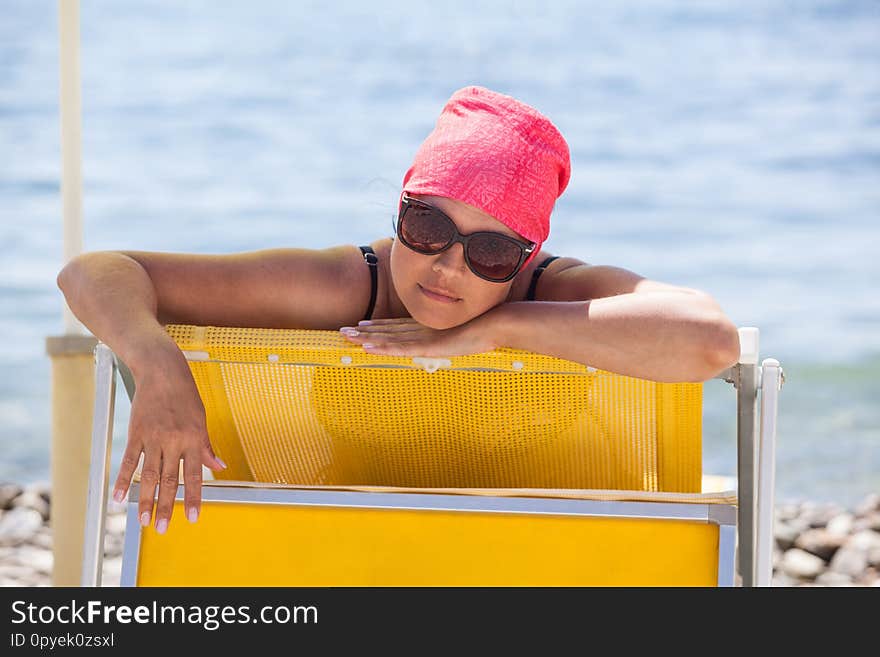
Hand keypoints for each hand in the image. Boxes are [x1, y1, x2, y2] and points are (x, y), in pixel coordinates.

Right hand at [112, 348, 225, 533]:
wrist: (162, 371)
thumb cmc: (186, 395)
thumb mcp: (202, 419)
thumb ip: (207, 446)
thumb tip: (219, 467)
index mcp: (194, 439)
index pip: (195, 476)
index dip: (194, 498)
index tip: (192, 518)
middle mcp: (174, 441)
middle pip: (169, 480)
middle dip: (166, 506)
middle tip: (161, 528)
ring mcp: (154, 438)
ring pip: (148, 475)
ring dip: (145, 500)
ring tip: (142, 521)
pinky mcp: (136, 433)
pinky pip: (129, 461)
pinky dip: (122, 481)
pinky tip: (118, 498)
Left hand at [338, 314, 499, 357]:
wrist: (497, 323)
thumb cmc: (485, 328)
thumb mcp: (463, 334)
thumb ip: (451, 337)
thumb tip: (451, 341)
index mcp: (428, 327)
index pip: (397, 327)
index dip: (377, 327)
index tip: (360, 327)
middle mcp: (422, 329)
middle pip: (387, 330)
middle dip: (364, 331)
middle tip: (343, 332)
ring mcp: (424, 336)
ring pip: (388, 338)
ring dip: (366, 338)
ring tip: (347, 337)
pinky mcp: (429, 345)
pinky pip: (401, 348)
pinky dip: (383, 348)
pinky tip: (368, 347)